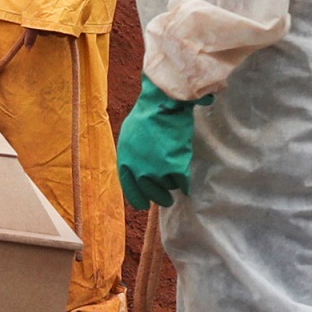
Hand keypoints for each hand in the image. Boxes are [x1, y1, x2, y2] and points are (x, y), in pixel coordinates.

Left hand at [114, 79, 202, 210]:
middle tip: (167, 200)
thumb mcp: (128, 136)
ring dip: (172, 184)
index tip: (145, 205)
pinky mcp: (175, 169)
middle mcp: (139, 171)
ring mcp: (157, 172)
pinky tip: (186, 184)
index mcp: (125, 162)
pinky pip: (182, 183)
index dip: (138, 199)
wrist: (163, 106)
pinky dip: (185, 184)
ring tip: (175, 179)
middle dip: (160, 198)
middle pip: (151, 194)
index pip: (131, 190)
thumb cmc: (146, 116)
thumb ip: (131, 156)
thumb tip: (137, 170)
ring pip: (168, 187)